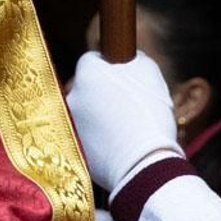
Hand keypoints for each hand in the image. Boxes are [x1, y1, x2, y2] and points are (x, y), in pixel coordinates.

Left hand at [66, 51, 182, 193]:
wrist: (145, 162)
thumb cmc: (149, 112)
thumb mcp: (149, 71)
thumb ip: (133, 58)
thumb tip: (129, 58)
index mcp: (86, 71)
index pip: (93, 59)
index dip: (111, 68)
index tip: (126, 80)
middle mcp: (72, 93)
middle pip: (89, 87)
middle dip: (105, 93)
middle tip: (130, 107)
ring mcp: (71, 121)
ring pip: (88, 112)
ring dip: (102, 116)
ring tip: (128, 129)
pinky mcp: (75, 146)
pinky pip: (90, 136)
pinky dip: (101, 138)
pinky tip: (120, 144)